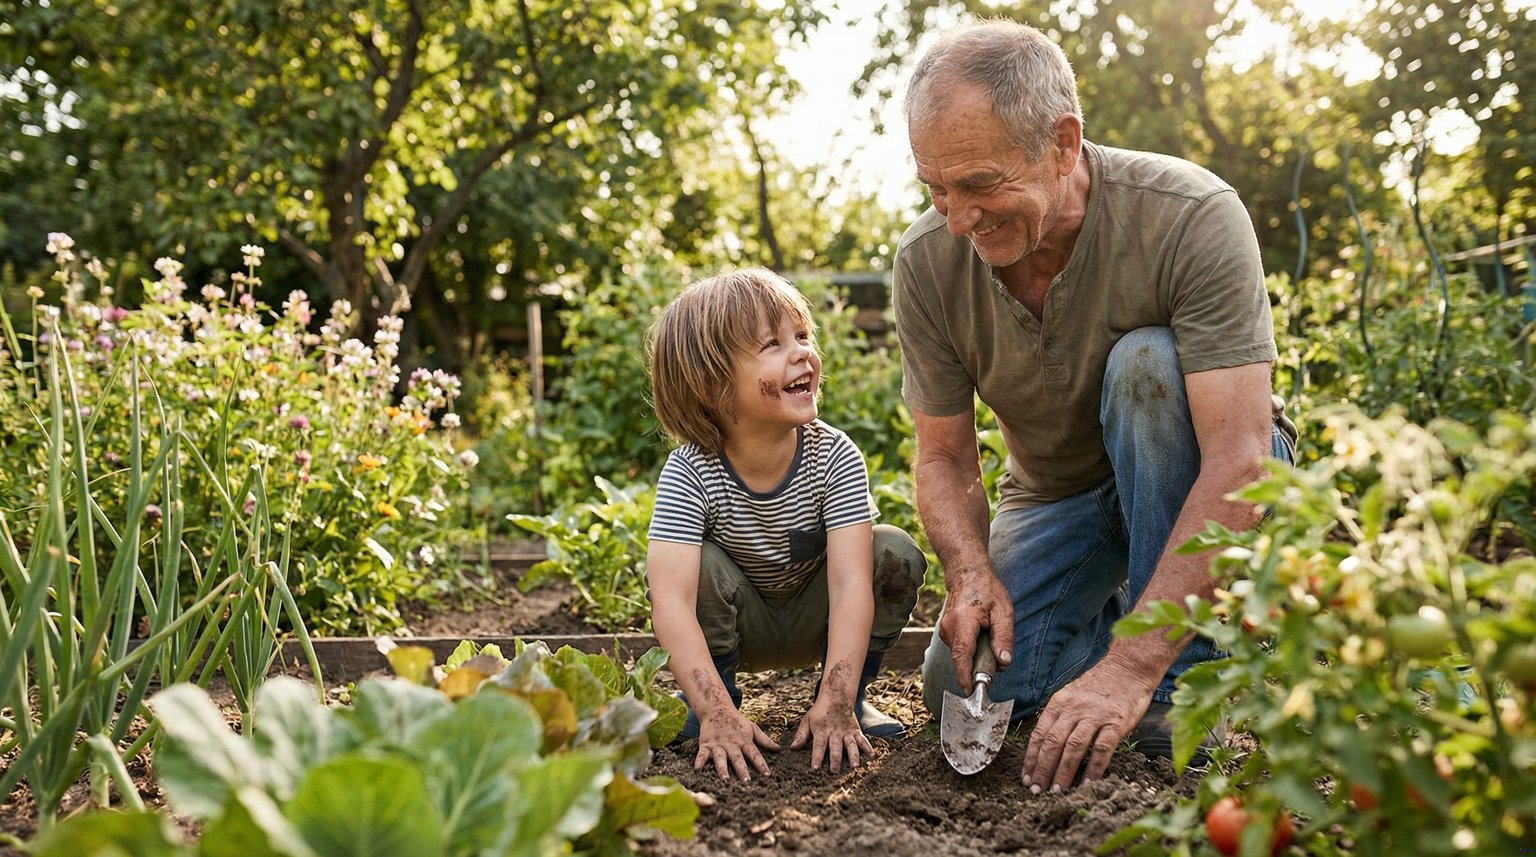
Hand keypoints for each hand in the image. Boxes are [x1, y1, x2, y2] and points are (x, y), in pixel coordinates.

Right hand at [695, 709, 779, 780]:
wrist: (716, 709)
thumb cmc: (736, 722)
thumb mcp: (752, 728)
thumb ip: (765, 740)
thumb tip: (779, 749)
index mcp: (743, 740)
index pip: (754, 754)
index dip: (761, 764)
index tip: (767, 775)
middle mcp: (731, 743)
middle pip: (737, 758)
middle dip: (742, 770)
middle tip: (747, 783)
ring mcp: (717, 744)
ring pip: (720, 758)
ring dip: (722, 769)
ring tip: (725, 780)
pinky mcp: (705, 745)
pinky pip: (701, 754)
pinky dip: (699, 762)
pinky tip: (697, 770)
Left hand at [789, 694, 872, 772]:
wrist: (836, 697)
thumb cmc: (819, 712)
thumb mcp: (806, 721)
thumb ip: (800, 735)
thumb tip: (792, 748)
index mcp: (821, 731)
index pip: (819, 746)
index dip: (817, 757)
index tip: (816, 769)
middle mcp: (835, 733)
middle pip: (835, 748)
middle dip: (835, 760)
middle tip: (834, 772)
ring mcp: (846, 732)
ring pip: (850, 745)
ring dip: (853, 756)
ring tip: (855, 767)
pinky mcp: (855, 731)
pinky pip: (862, 739)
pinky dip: (867, 747)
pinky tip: (871, 755)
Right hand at [938, 569, 1013, 693]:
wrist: (966, 574)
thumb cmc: (987, 590)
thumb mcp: (1003, 611)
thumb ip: (1003, 637)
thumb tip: (1004, 662)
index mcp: (963, 622)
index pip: (962, 655)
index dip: (965, 676)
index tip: (970, 691)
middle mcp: (949, 628)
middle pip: (964, 658)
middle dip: (979, 666)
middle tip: (997, 659)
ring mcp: (945, 630)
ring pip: (962, 655)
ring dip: (976, 656)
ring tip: (989, 638)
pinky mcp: (946, 633)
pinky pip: (960, 649)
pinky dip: (971, 650)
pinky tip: (981, 636)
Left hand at [1020, 654, 1156, 793]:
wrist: (1129, 668)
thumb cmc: (1100, 685)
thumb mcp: (1072, 694)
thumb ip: (1060, 716)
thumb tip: (1045, 744)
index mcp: (1059, 702)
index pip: (1039, 734)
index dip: (1031, 758)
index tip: (1026, 777)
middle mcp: (1074, 709)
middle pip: (1052, 742)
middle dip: (1042, 769)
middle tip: (1037, 790)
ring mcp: (1095, 715)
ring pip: (1073, 747)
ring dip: (1063, 771)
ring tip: (1057, 791)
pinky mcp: (1116, 722)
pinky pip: (1102, 748)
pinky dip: (1094, 767)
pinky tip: (1088, 783)